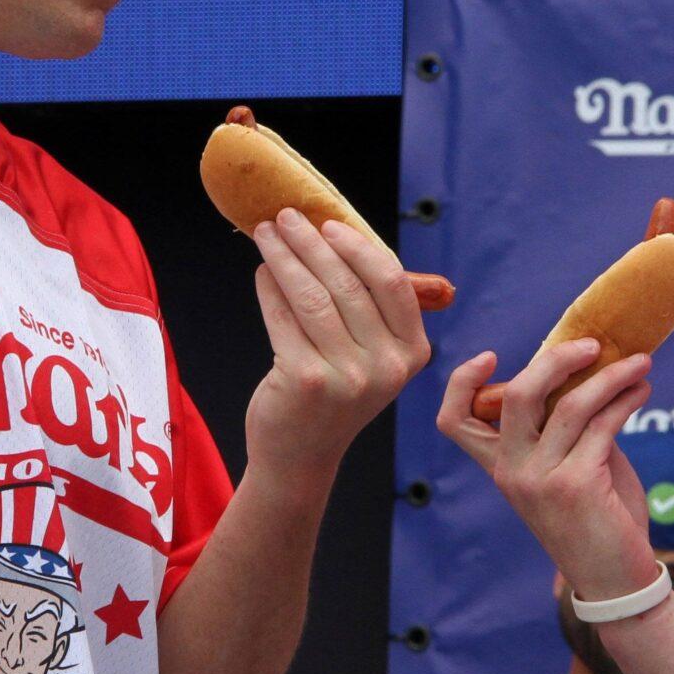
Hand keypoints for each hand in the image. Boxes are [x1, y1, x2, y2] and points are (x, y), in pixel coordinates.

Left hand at [243, 210, 433, 476]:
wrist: (301, 455)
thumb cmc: (334, 393)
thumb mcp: (372, 356)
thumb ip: (373, 307)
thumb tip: (346, 236)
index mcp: (411, 353)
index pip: (391, 282)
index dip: (358, 247)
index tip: (328, 224)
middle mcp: (385, 366)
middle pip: (347, 284)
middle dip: (310, 243)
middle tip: (286, 217)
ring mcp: (347, 376)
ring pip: (312, 296)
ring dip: (284, 257)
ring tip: (266, 235)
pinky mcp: (305, 381)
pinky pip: (283, 318)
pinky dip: (269, 289)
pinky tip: (262, 272)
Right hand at [437, 337, 657, 601]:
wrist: (614, 580)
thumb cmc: (595, 520)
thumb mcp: (568, 469)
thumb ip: (566, 427)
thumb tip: (589, 371)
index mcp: (500, 467)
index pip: (455, 421)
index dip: (463, 382)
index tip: (492, 356)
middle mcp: (512, 472)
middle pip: (515, 395)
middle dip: (556, 359)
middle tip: (593, 345)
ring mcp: (541, 479)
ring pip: (570, 404)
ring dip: (611, 376)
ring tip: (639, 364)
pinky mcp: (577, 484)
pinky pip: (603, 425)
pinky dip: (626, 400)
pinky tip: (641, 391)